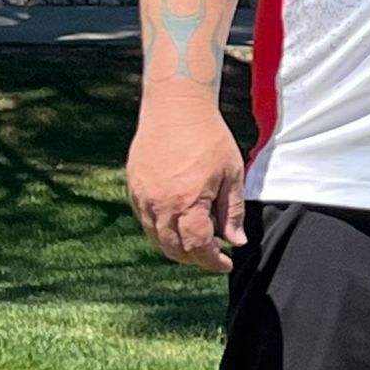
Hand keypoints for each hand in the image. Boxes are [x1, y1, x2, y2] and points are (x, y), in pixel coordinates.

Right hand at [127, 99, 248, 272]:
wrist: (175, 107)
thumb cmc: (209, 137)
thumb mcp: (232, 174)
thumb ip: (232, 212)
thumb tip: (236, 242)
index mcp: (188, 202)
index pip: (198, 248)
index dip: (212, 262)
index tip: (225, 263)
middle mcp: (161, 204)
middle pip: (174, 249)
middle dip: (195, 258)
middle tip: (212, 255)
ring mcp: (143, 197)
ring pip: (156, 238)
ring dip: (176, 247)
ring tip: (196, 241)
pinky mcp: (133, 188)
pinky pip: (145, 221)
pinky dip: (161, 230)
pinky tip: (178, 223)